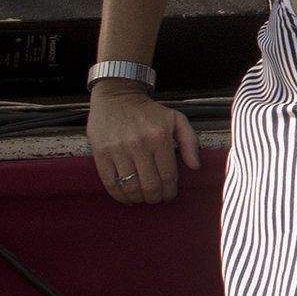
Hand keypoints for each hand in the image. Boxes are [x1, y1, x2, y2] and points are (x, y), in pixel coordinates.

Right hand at [87, 83, 197, 204]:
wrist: (117, 97)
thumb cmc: (150, 112)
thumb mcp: (176, 119)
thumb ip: (190, 142)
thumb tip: (195, 166)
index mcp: (160, 137)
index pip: (168, 176)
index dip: (170, 192)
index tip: (169, 195)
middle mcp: (139, 144)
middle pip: (150, 185)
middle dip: (155, 198)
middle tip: (156, 199)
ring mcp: (118, 149)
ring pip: (130, 187)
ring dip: (139, 199)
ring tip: (142, 198)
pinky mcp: (101, 153)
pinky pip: (110, 183)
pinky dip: (119, 196)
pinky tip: (126, 197)